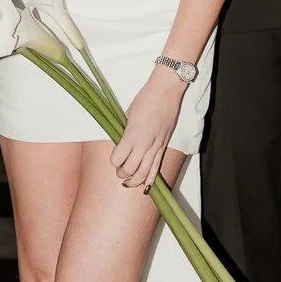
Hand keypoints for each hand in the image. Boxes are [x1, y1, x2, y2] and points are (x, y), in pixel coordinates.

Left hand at [110, 68, 183, 190]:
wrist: (166, 91)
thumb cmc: (145, 99)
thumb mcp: (127, 115)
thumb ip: (124, 132)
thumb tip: (119, 143)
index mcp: (132, 135)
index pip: (118, 158)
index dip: (114, 160)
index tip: (114, 156)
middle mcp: (144, 144)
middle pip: (130, 170)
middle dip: (122, 174)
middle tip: (118, 171)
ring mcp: (156, 146)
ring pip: (144, 173)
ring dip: (134, 181)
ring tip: (127, 183)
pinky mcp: (164, 146)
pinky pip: (156, 168)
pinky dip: (150, 181)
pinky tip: (145, 189)